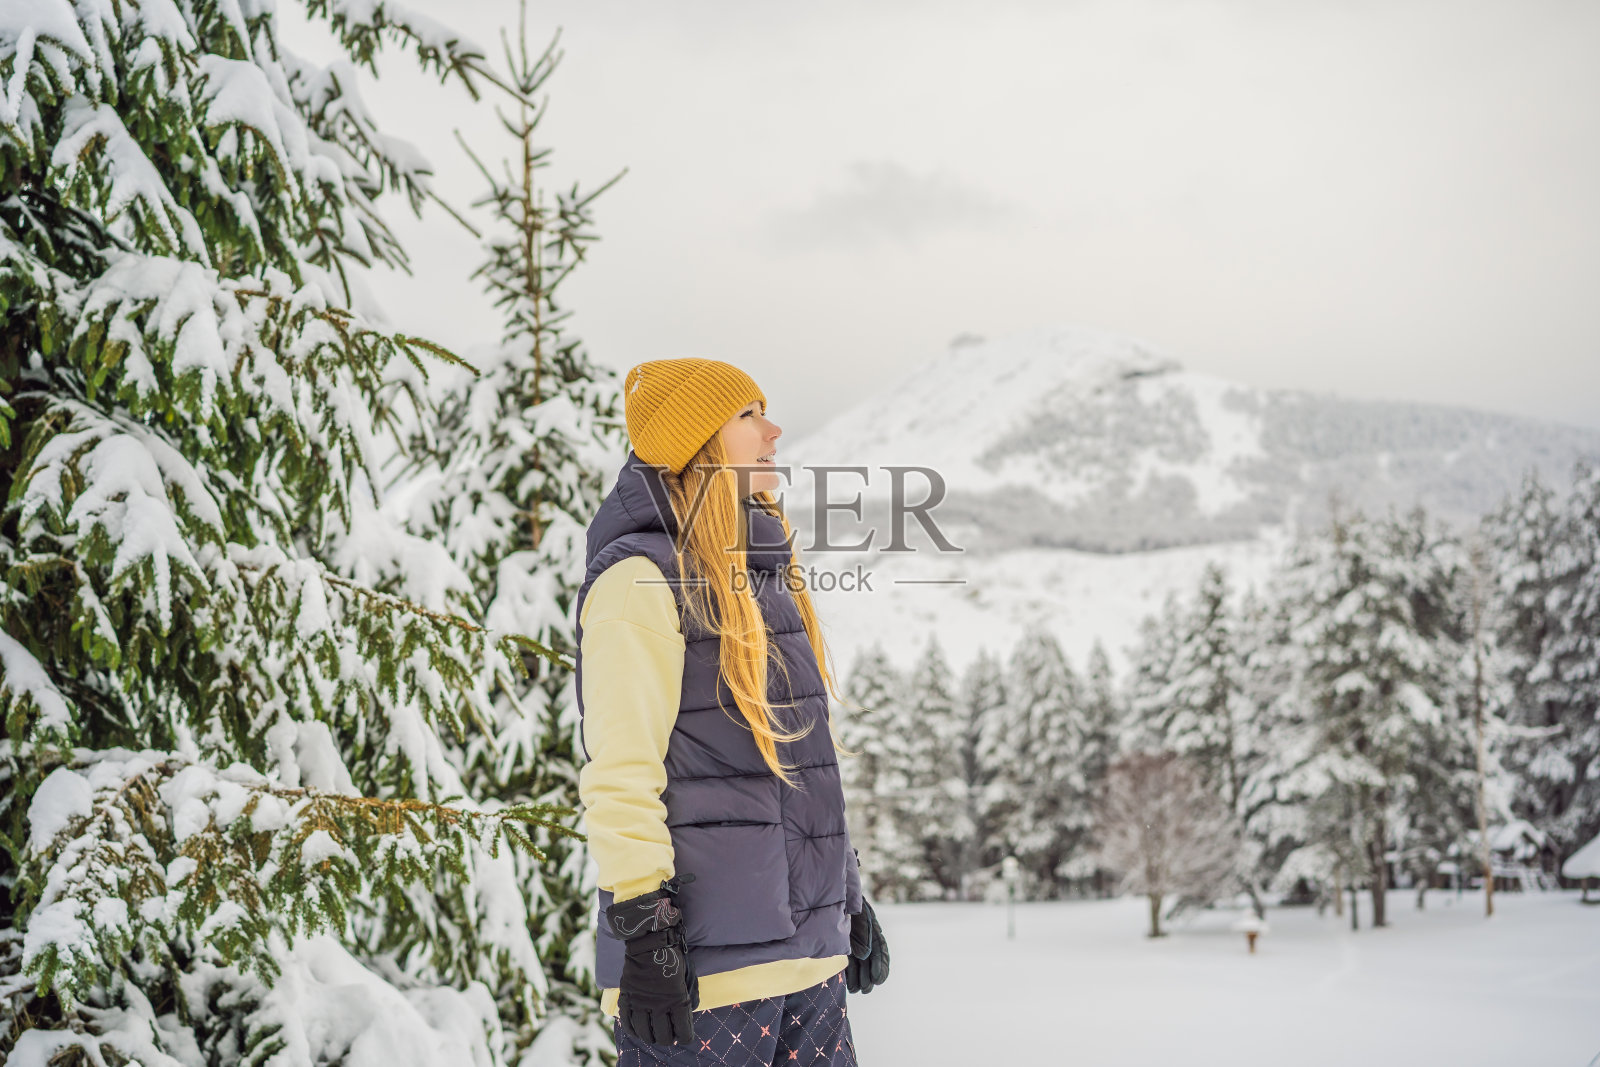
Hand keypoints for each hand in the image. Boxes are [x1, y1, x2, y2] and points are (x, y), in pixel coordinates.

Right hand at [604, 873, 699, 1045]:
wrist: (650, 940)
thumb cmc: (673, 956)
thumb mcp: (688, 975)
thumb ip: (690, 995)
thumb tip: (690, 1010)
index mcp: (677, 1001)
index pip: (683, 1031)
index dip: (684, 1036)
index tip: (683, 1034)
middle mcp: (659, 1006)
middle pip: (663, 1037)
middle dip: (668, 1038)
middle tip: (668, 1034)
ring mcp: (641, 1003)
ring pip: (645, 1033)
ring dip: (650, 1036)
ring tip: (653, 1033)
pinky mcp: (628, 997)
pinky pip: (627, 1021)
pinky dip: (632, 1029)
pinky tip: (637, 1029)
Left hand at [845, 897, 889, 993]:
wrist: (831, 894)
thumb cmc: (847, 902)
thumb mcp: (857, 915)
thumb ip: (862, 934)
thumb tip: (864, 956)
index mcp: (872, 930)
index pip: (881, 951)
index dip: (881, 967)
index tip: (877, 980)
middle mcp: (865, 938)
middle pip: (871, 961)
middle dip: (869, 977)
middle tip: (865, 989)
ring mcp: (854, 942)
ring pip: (860, 964)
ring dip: (860, 978)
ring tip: (857, 990)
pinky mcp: (842, 945)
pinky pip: (848, 961)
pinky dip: (849, 973)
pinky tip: (847, 983)